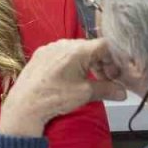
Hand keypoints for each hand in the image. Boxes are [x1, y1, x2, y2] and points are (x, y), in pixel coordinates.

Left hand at [0, 38, 126, 136]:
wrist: (25, 105)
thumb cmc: (56, 97)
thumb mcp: (85, 93)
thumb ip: (107, 90)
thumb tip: (123, 93)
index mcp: (78, 49)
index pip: (105, 45)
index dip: (114, 59)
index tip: (115, 76)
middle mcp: (64, 43)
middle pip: (91, 47)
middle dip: (102, 63)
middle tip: (105, 80)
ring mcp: (50, 47)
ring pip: (76, 50)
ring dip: (87, 63)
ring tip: (88, 80)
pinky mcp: (40, 54)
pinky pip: (62, 53)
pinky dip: (72, 63)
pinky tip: (69, 78)